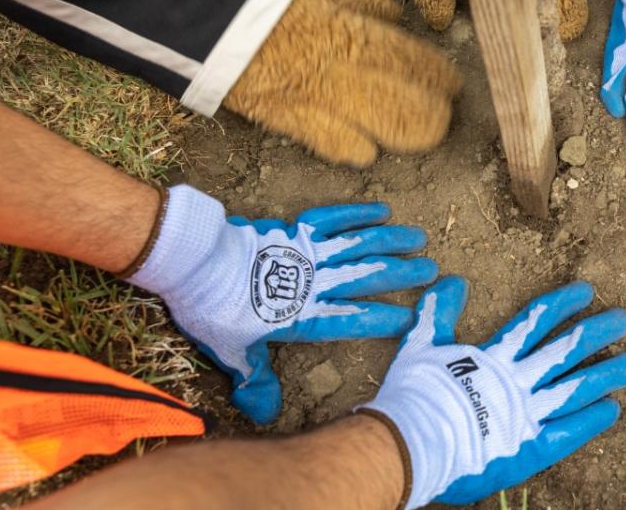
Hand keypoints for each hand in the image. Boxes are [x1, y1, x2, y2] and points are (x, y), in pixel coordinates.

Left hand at [124, 185, 438, 423]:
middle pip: (369, 275)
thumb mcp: (233, 351)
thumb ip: (256, 380)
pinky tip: (382, 210)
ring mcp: (309, 250)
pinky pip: (334, 217)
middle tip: (430, 271)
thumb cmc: (214, 309)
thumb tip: (265, 414)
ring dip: (391, 240)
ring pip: (360, 243)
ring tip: (419, 238)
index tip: (411, 320)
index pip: (355, 319)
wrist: (195, 263)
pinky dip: (359, 213)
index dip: (384, 319)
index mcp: (305, 314)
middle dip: (402, 274)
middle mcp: (316, 280)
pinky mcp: (297, 227)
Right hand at [222, 0, 461, 166]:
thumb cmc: (271, 4)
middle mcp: (351, 70)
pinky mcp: (297, 123)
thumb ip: (364, 6)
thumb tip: (397, 16)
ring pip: (386, 130)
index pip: (420, 63)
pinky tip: (367, 151)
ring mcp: (325, 100)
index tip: (453, 86)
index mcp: (360, 34)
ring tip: (419, 137)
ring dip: (407, 135)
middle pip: (413, 105)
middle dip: (435, 115)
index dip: (442, 79)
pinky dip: (357, 150)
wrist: (215, 23)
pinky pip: (338, 145)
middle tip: (442, 117)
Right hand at [362, 278, 625, 507]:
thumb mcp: (420, 345)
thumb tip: (452, 280)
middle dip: (597, 332)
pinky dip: (592, 420)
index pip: (536, 321)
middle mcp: (517, 380)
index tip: (586, 291)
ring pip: (576, 388)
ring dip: (606, 373)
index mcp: (493, 356)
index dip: (562, 303)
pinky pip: (569, 432)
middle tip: (624, 319)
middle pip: (566, 349)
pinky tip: (613, 408)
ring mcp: (527, 414)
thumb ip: (438, 313)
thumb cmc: (412, 397)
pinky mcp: (530, 448)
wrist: (409, 444)